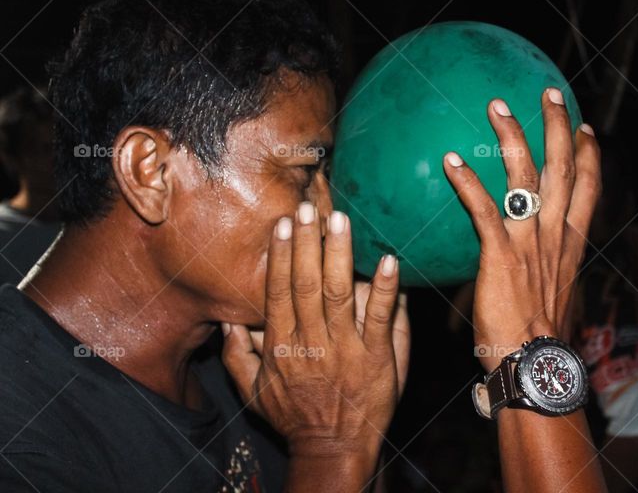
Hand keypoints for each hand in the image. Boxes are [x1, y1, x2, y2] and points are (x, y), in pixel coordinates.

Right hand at [221, 204, 401, 461]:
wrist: (334, 450)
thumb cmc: (295, 419)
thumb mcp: (254, 393)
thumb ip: (237, 357)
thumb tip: (229, 322)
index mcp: (282, 345)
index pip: (278, 291)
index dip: (279, 256)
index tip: (283, 224)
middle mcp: (311, 342)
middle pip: (305, 283)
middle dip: (306, 243)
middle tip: (308, 207)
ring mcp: (345, 348)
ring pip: (339, 293)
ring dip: (339, 254)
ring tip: (340, 220)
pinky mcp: (377, 357)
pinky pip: (380, 317)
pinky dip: (385, 288)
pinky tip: (388, 260)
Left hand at [443, 89, 600, 371]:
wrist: (534, 365)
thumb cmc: (537, 340)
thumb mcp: (552, 299)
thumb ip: (543, 275)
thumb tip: (529, 272)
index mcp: (570, 245)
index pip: (587, 190)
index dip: (588, 156)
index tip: (585, 129)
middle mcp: (555, 235)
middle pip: (563, 169)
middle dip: (558, 127)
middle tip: (551, 94)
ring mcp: (530, 242)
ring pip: (527, 176)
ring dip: (513, 137)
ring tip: (497, 106)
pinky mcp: (501, 254)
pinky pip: (485, 209)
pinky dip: (468, 182)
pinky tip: (451, 160)